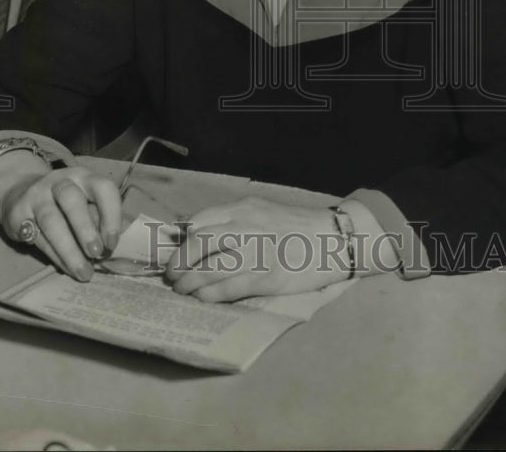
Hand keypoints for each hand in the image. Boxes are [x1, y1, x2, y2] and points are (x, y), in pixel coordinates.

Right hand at [0, 152, 120, 280]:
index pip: (103, 187)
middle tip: (96, 254)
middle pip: (72, 200)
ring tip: (82, 271)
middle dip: (86, 228)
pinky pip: (37, 236)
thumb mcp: (83, 202)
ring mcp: (36, 195)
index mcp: (83, 177)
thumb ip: (96, 220)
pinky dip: (54, 255)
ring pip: (51, 221)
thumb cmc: (63, 205)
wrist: (19, 193)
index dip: (111, 214)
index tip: (112, 243)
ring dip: (69, 249)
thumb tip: (108, 249)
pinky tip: (65, 267)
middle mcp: (59, 181)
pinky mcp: (18, 213)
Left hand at [165, 196, 350, 301]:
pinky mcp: (266, 277)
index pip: (199, 220)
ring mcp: (256, 252)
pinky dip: (209, 295)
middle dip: (179, 262)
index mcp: (243, 207)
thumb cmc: (297, 226)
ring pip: (209, 268)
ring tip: (182, 289)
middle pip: (198, 243)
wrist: (334, 239)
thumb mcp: (262, 211)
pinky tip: (201, 298)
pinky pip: (228, 288)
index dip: (180, 239)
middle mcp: (246, 226)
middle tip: (171, 274)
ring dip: (189, 282)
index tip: (173, 251)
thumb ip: (233, 220)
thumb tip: (196, 235)